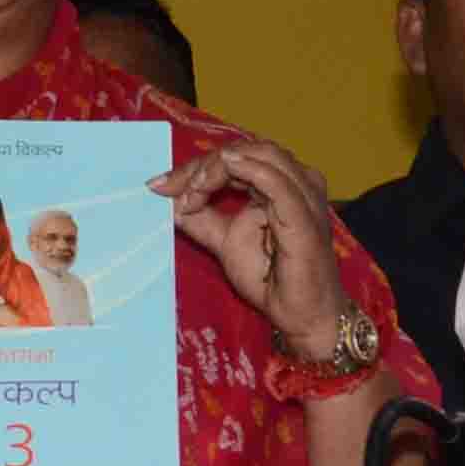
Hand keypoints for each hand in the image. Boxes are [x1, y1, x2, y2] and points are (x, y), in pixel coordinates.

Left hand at [156, 132, 363, 363]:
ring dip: (219, 167)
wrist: (300, 314)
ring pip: (261, 156)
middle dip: (202, 164)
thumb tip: (168, 198)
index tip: (160, 185)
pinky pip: (279, 182)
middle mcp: (296, 181)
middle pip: (246, 150)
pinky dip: (249, 170)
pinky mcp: (305, 215)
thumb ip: (200, 218)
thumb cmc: (272, 278)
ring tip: (193, 188)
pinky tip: (226, 168)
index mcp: (280, 183)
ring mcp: (304, 195)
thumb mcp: (224, 241)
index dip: (196, 167)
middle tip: (170, 186)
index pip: (236, 158)